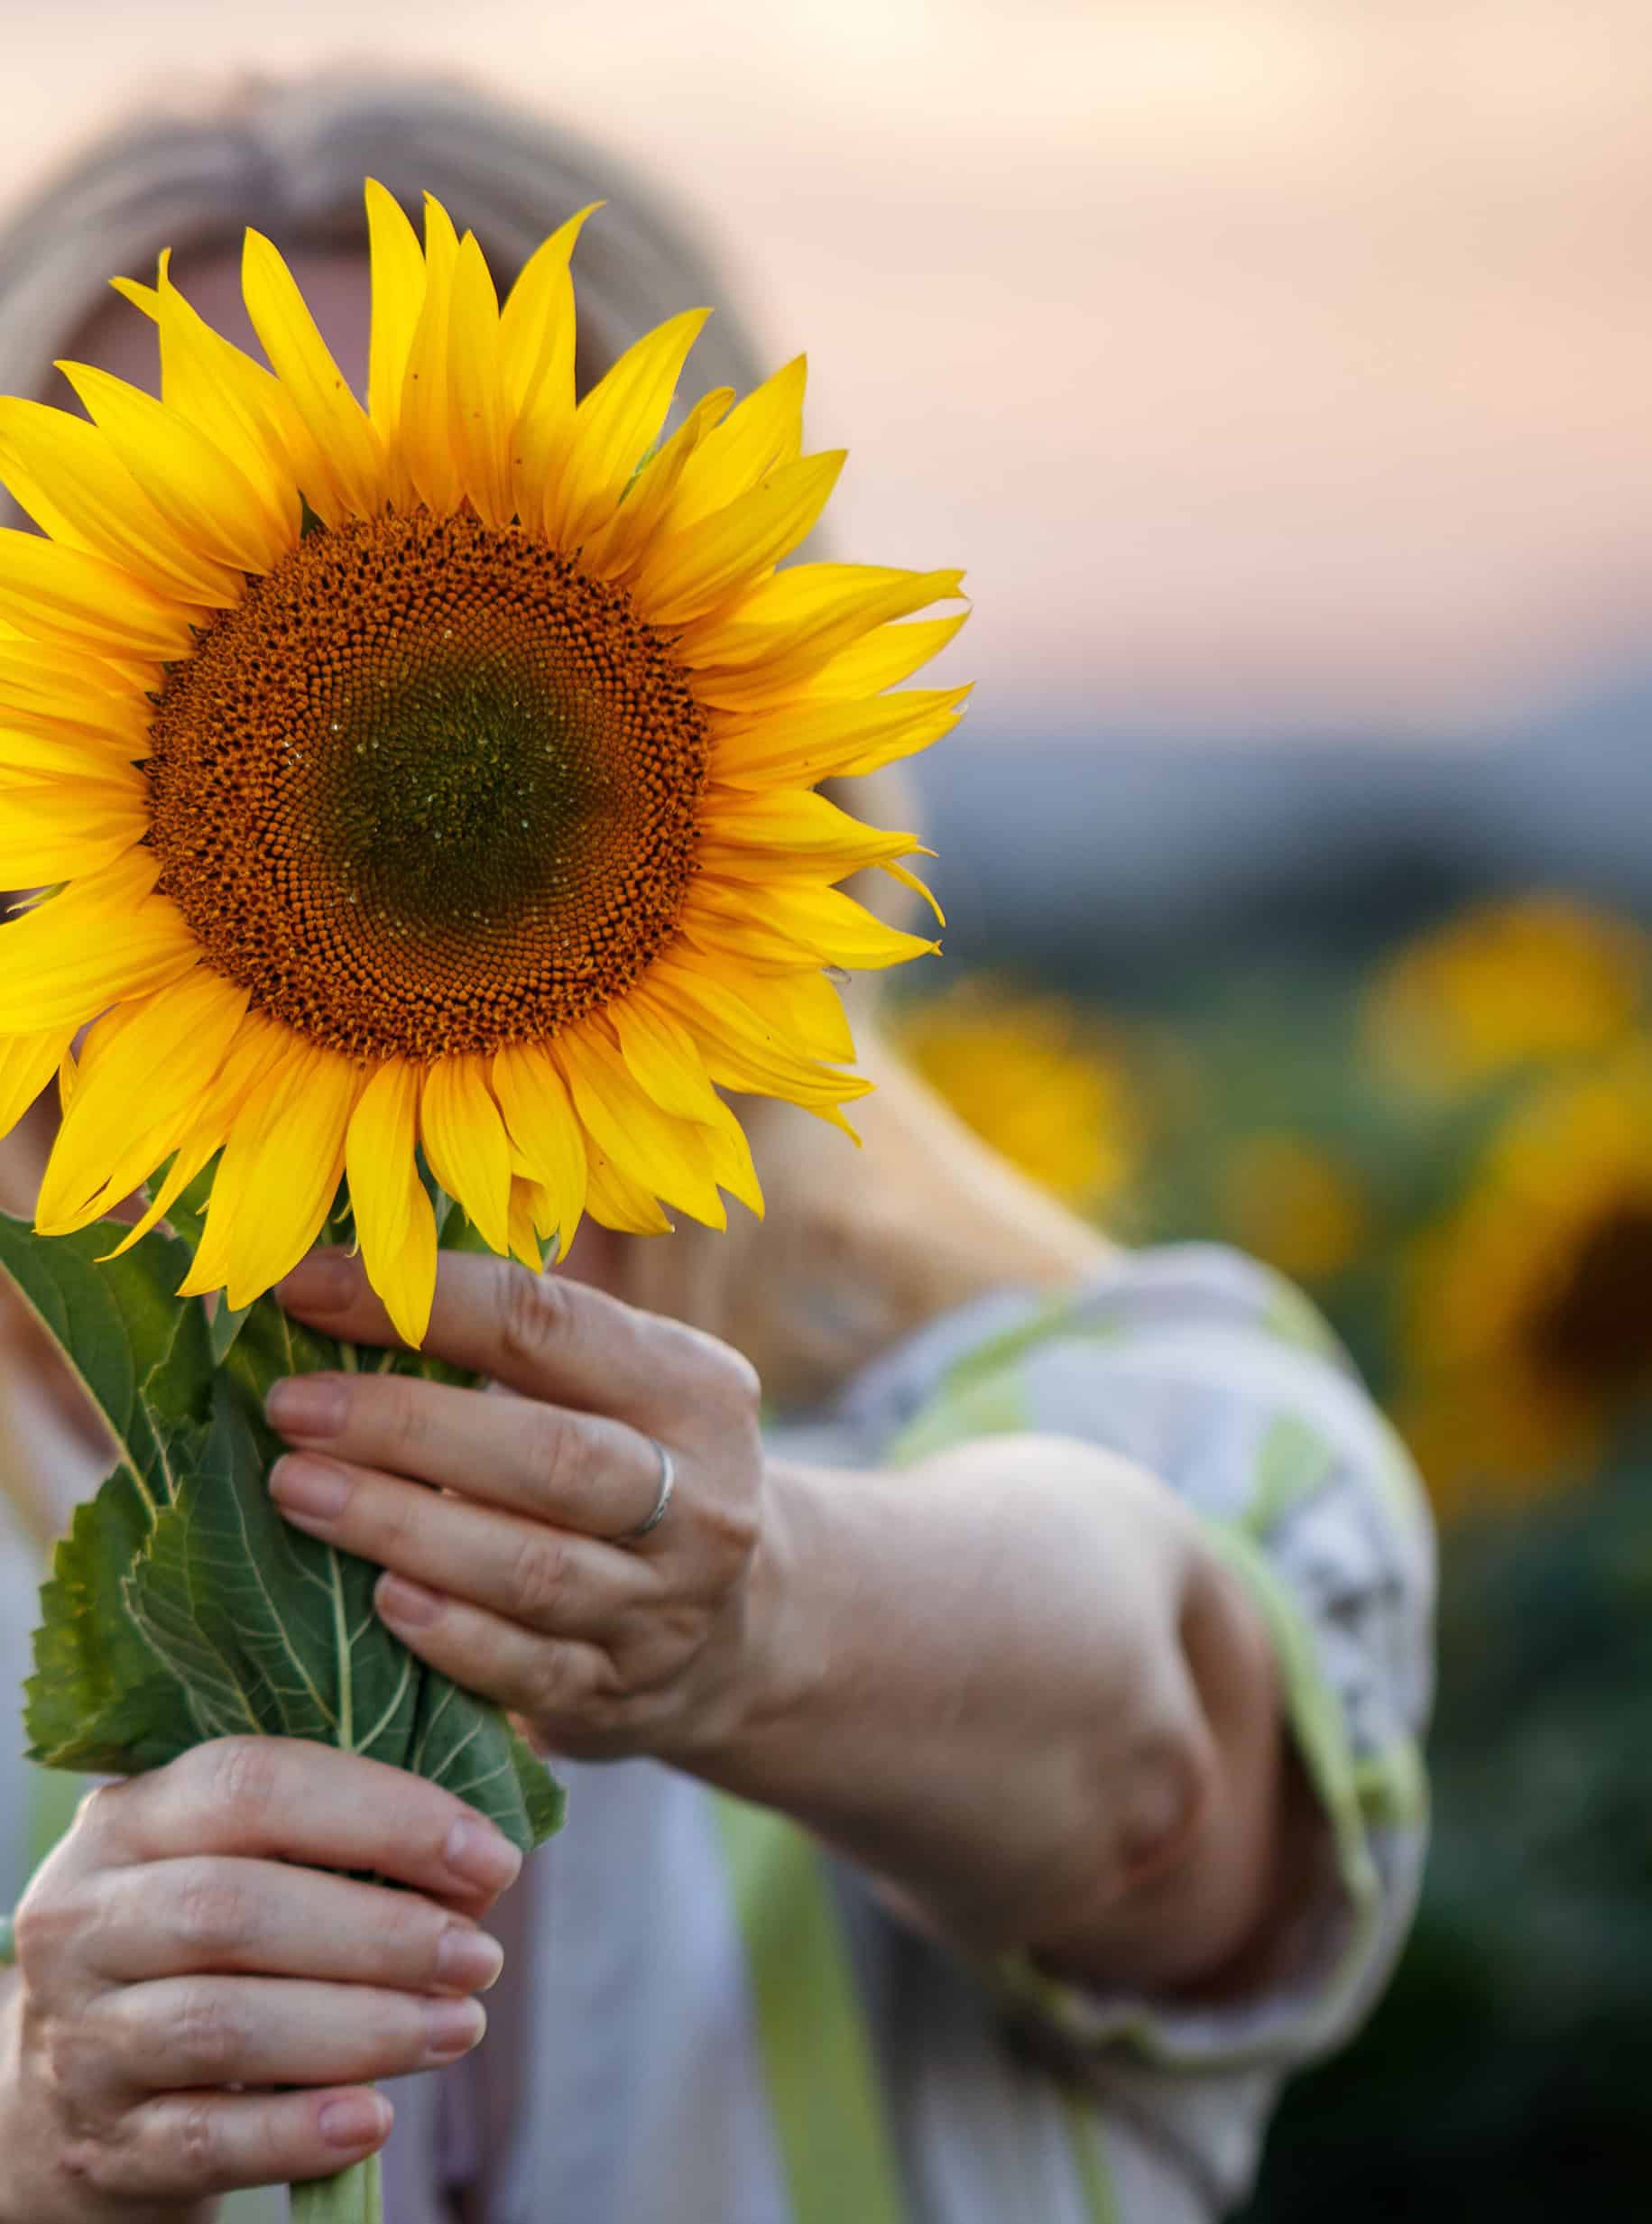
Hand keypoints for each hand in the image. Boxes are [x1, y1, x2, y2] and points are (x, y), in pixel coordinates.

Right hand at [1, 1738, 521, 2222]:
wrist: (76, 2091)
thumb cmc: (203, 1949)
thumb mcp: (241, 1869)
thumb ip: (344, 1849)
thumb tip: (481, 1872)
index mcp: (129, 1820)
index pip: (253, 1785)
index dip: (386, 1816)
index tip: (491, 1858)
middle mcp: (85, 1921)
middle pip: (233, 1909)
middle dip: (381, 1933)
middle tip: (481, 1958)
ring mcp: (82, 2038)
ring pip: (222, 2026)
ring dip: (362, 2028)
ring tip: (459, 2026)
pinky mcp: (105, 2145)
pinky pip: (205, 2140)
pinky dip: (297, 2133)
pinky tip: (373, 2120)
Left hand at [267, 1248, 766, 1763]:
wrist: (734, 1628)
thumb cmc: (627, 1467)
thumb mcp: (616, 1388)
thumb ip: (510, 1340)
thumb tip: (329, 1281)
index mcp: (695, 1389)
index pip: (549, 1325)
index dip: (423, 1301)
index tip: (305, 1287)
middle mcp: (700, 1498)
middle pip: (549, 1455)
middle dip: (404, 1425)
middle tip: (291, 1406)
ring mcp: (665, 1606)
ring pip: (530, 1568)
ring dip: (399, 1526)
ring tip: (296, 1490)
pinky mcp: (619, 1692)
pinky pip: (527, 1670)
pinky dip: (449, 1635)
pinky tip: (378, 1599)